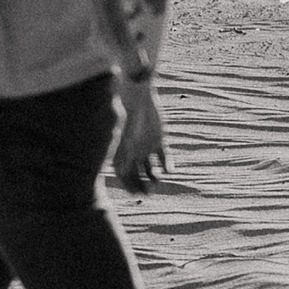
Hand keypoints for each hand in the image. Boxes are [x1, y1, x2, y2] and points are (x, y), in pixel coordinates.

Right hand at [114, 76, 168, 193]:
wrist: (133, 94)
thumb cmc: (122, 116)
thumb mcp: (119, 137)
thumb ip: (119, 155)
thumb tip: (119, 172)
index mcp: (118, 154)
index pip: (124, 177)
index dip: (130, 187)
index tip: (137, 194)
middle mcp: (131, 154)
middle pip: (137, 176)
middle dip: (142, 186)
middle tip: (149, 193)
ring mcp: (145, 147)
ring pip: (151, 170)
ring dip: (155, 178)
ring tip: (158, 179)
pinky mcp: (158, 140)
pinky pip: (164, 157)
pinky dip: (168, 165)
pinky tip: (170, 170)